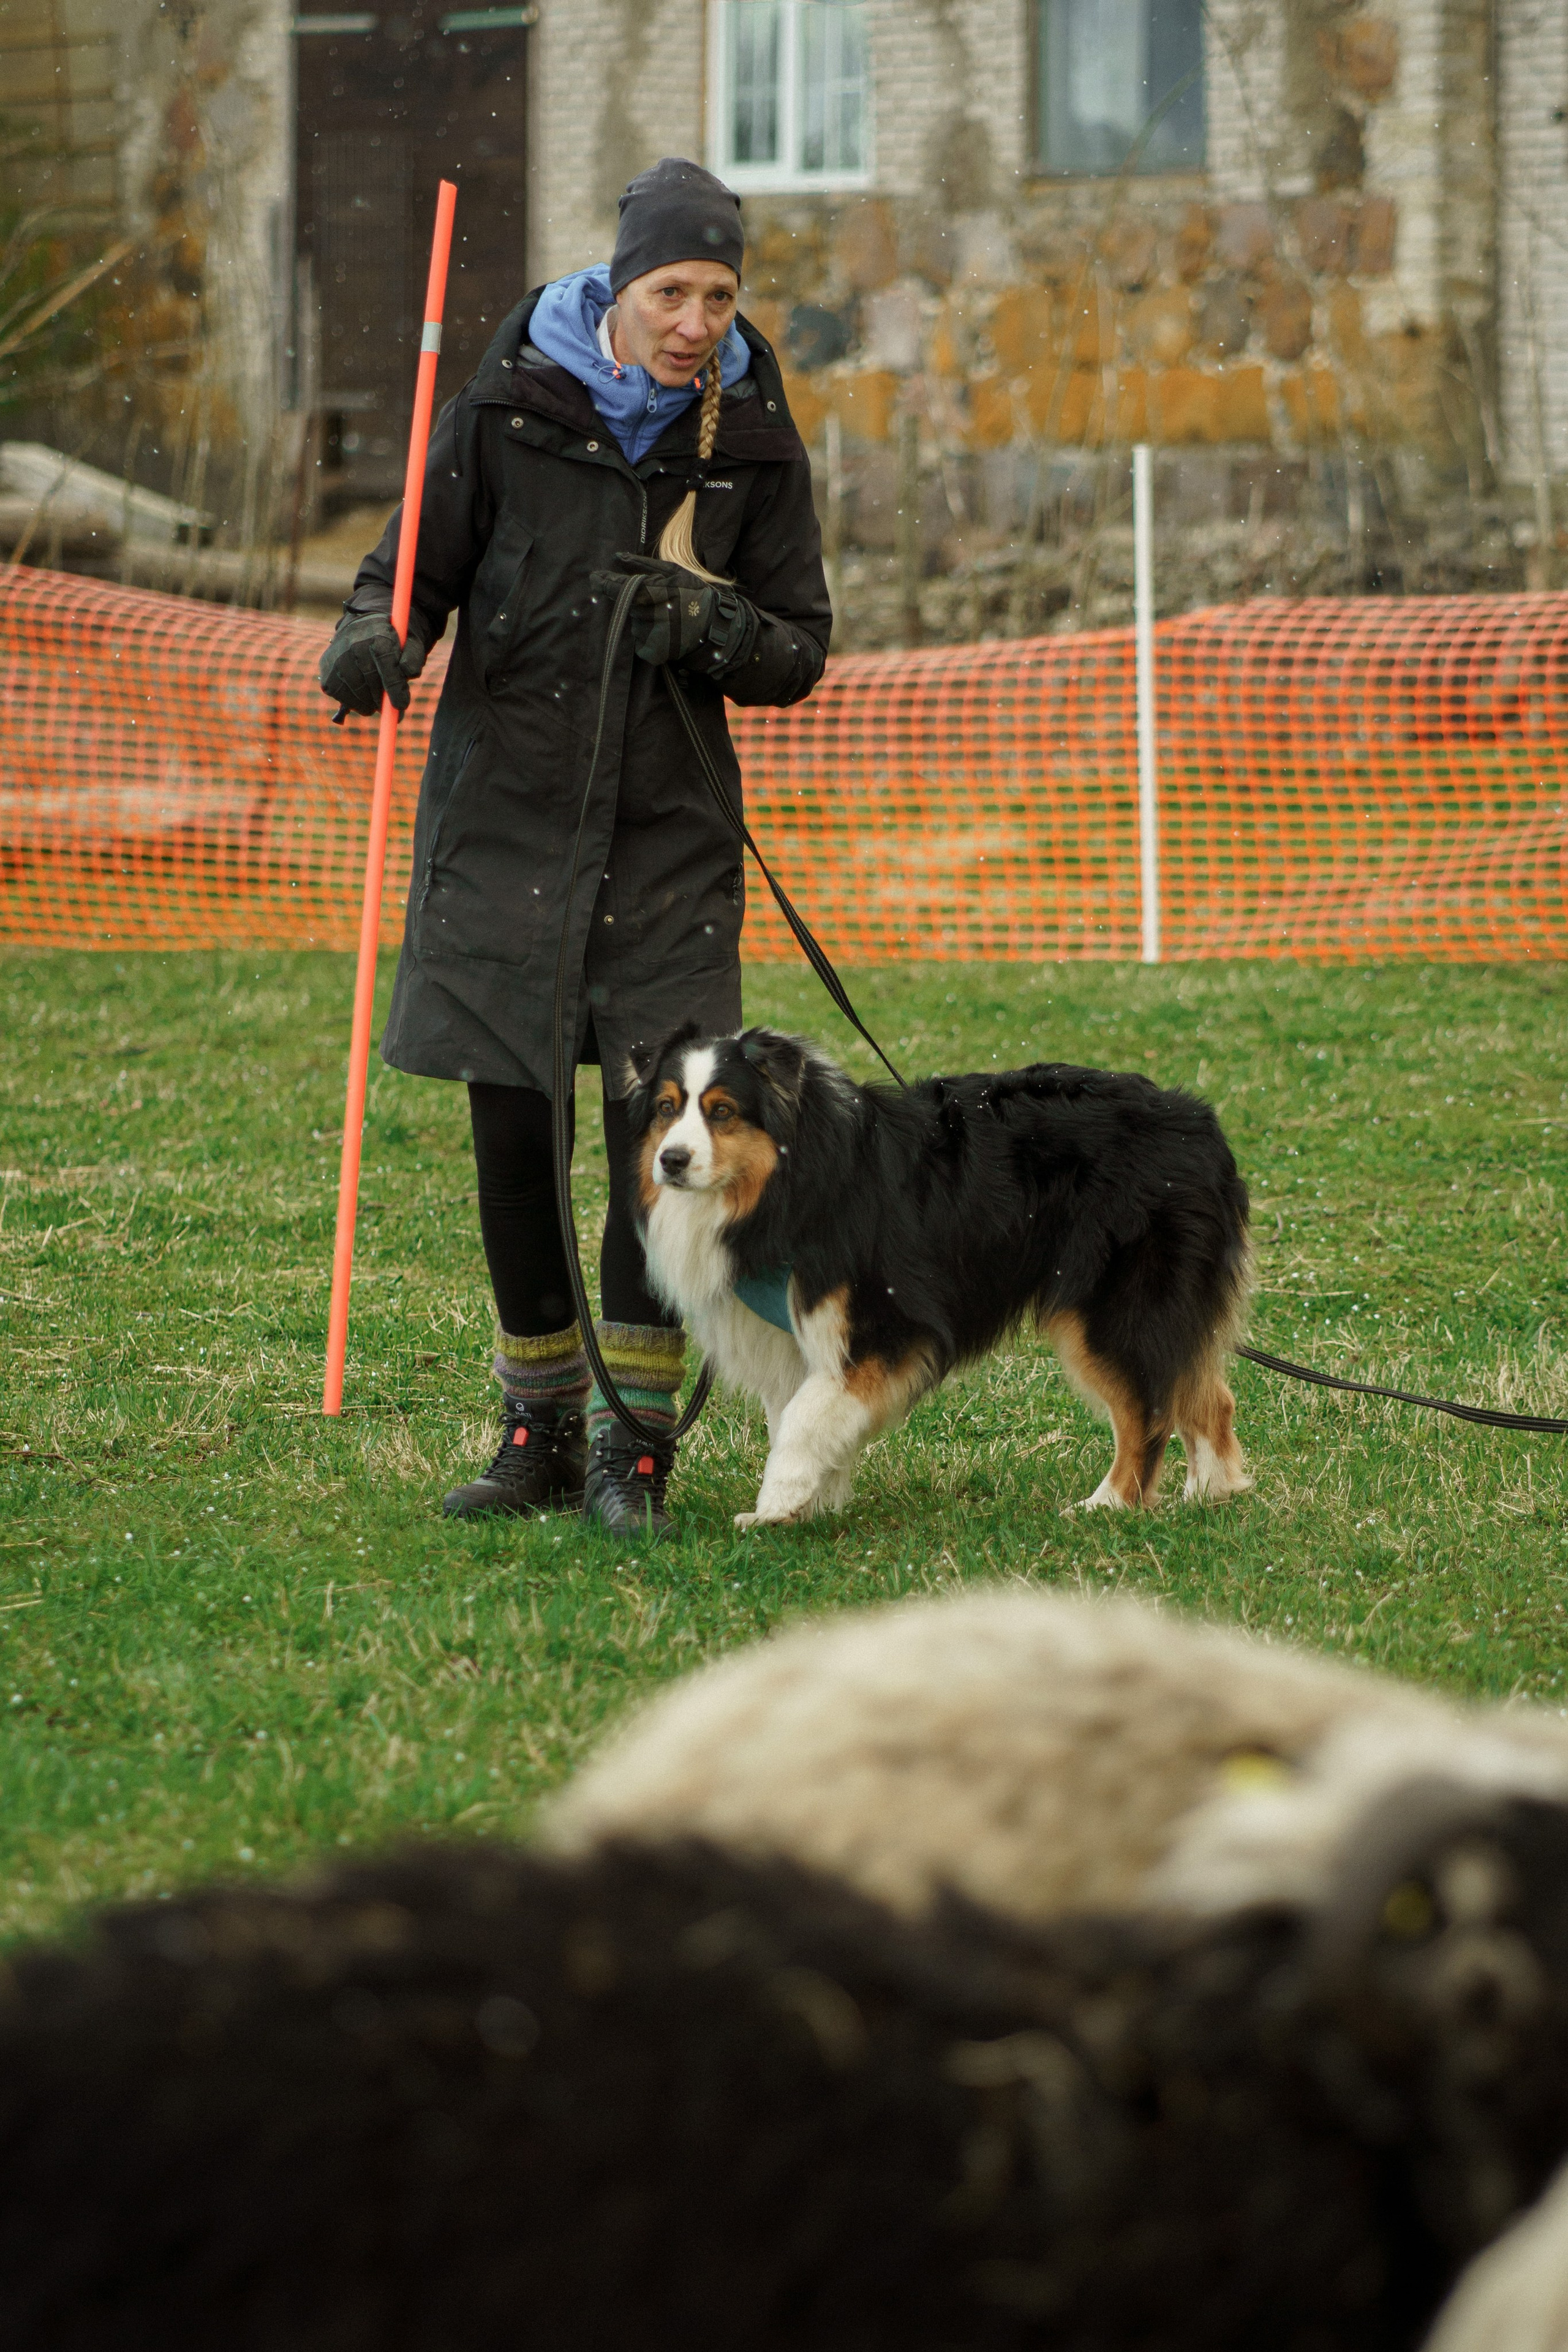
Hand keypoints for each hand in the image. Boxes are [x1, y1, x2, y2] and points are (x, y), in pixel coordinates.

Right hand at [318, 614, 426, 715]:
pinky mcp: (326, 671)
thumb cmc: (390, 643)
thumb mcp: (409, 645)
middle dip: (383, 699)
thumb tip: (409, 673)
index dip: (394, 687)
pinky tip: (362, 693)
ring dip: (370, 703)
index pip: (385, 663)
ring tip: (376, 697)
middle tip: (391, 706)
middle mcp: (353, 643)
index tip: (401, 705)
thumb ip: (412, 659)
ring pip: (356, 693)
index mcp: (377, 634)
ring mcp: (336, 657)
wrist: (363, 629)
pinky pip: (342, 697)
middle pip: (370, 681)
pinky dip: (355, 702)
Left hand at [591, 555, 753, 673]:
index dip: (604, 582)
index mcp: (653, 592)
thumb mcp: (674, 572)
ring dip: (644, 619)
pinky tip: (665, 632)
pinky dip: (648, 636)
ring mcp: (649, 635)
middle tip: (657, 602)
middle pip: (627, 606)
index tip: (594, 577)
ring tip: (666, 618)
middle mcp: (649, 614)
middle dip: (636, 603)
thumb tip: (618, 556)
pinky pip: (640, 641)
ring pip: (634, 623)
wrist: (715, 629)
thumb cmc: (695, 595)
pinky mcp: (651, 652)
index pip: (618, 587)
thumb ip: (645, 564)